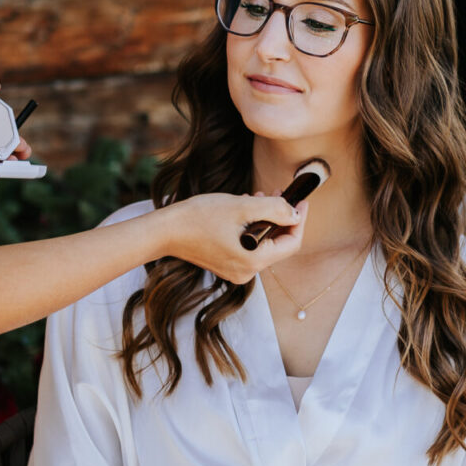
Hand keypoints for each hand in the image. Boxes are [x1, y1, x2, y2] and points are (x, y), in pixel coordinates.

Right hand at [156, 194, 306, 284]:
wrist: (165, 231)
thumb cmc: (199, 217)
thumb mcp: (242, 206)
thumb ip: (274, 209)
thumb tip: (294, 213)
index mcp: (253, 261)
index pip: (292, 243)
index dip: (300, 220)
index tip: (300, 200)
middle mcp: (247, 272)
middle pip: (278, 244)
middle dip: (281, 217)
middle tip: (280, 192)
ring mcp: (235, 271)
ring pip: (263, 243)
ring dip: (265, 219)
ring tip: (258, 197)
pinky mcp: (226, 265)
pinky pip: (249, 246)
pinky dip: (252, 227)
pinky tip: (244, 209)